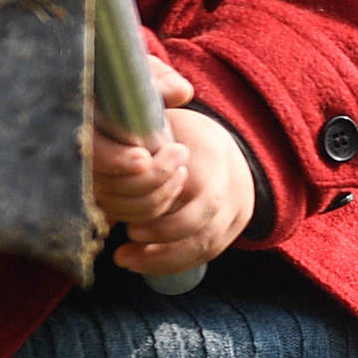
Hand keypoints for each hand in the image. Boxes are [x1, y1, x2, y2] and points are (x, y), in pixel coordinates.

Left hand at [91, 61, 255, 275]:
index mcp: (213, 155)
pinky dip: (170, 265)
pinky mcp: (227, 235)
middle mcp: (229, 187)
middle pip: (200, 219)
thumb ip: (157, 95)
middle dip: (161, 232)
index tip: (130, 203)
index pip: (196, 184)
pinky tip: (140, 263)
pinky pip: (201, 257)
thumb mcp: (166, 112)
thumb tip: (171, 93)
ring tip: (124, 256)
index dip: (164, 197)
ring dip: (161, 256)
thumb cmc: (180, 133)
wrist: (227, 154)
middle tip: (125, 234)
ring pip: (202, 245)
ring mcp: (233, 214)